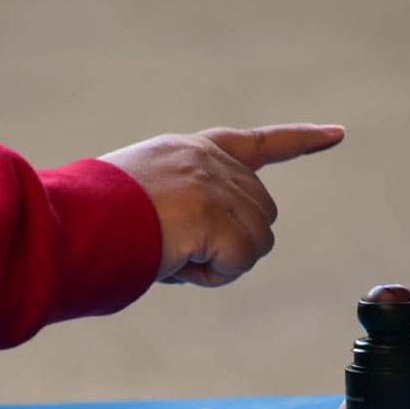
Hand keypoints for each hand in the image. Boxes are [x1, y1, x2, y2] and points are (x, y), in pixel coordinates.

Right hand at [100, 124, 343, 285]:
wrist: (72, 221)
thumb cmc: (92, 222)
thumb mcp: (143, 199)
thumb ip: (188, 208)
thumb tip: (220, 248)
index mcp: (191, 150)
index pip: (258, 142)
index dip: (301, 141)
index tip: (337, 134)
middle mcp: (209, 160)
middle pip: (262, 215)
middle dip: (231, 243)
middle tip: (177, 250)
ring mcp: (215, 184)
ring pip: (258, 243)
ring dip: (220, 261)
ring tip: (170, 253)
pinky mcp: (216, 213)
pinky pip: (241, 262)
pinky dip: (213, 275)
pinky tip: (177, 263)